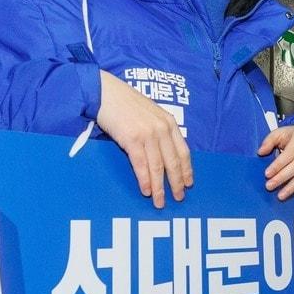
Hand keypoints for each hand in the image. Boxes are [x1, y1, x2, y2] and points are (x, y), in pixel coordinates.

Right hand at [96, 71, 192, 207]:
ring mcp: (148, 134)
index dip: (186, 169)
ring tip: (160, 202)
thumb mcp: (150, 113)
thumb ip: (160, 129)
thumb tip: (164, 152)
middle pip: (173, 162)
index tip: (189, 183)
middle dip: (176, 182)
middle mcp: (162, 128)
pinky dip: (145, 180)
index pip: (183, 151)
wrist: (104, 92)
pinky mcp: (132, 139)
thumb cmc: (125, 103)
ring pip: (158, 166)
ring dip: (160, 187)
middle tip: (178, 198)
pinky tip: (147, 191)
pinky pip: (141, 165)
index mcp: (169, 122)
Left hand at [258, 125, 293, 198]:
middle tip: (270, 186)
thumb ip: (269, 141)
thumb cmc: (292, 136)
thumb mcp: (279, 133)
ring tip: (280, 195)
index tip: (267, 174)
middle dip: (282, 178)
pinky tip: (292, 191)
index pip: (288, 154)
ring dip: (292, 187)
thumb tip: (261, 152)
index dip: (277, 165)